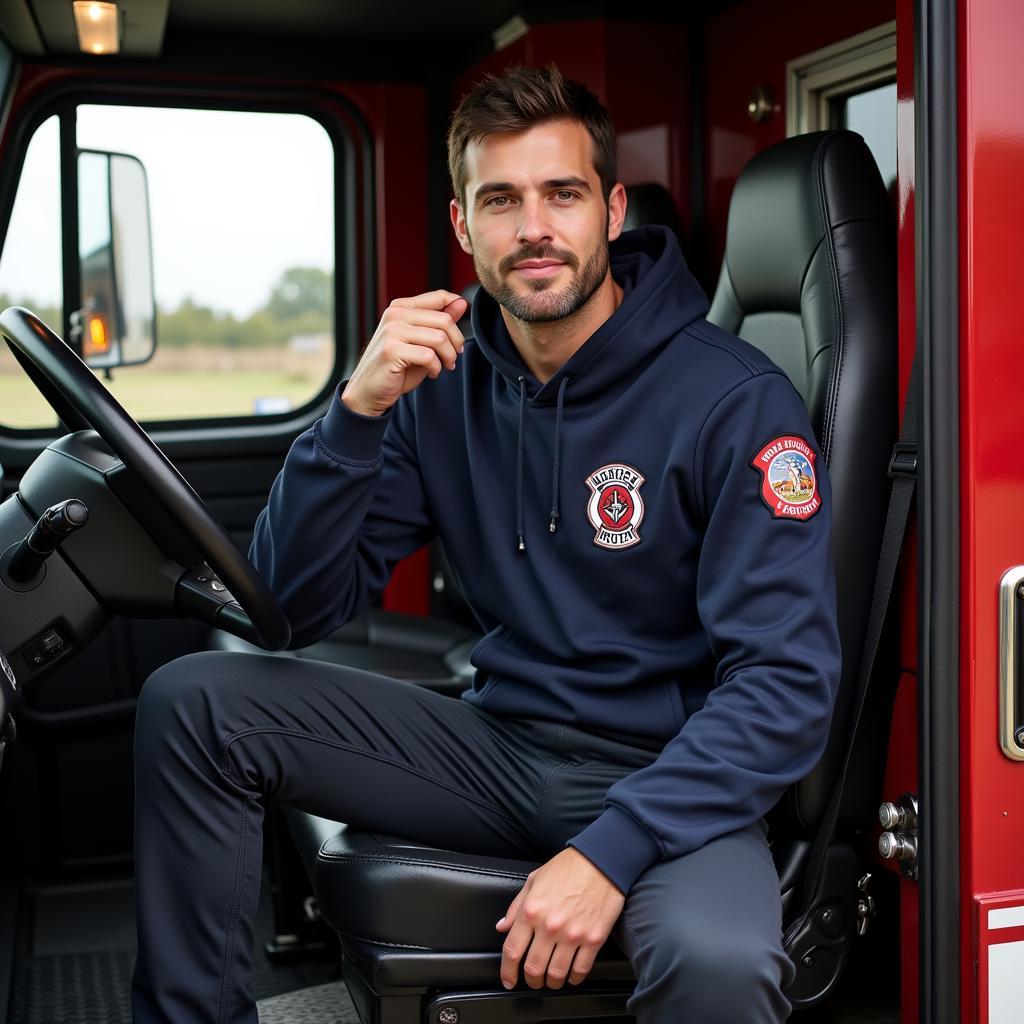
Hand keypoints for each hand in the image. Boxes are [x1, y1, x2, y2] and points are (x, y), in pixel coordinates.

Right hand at [341, 290, 467, 416]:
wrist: (369, 390)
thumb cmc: (396, 367)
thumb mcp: (422, 341)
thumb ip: (439, 322)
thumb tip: (461, 303)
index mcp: (401, 307)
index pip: (439, 297)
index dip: (457, 311)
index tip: (458, 333)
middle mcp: (395, 315)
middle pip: (444, 320)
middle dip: (456, 342)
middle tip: (455, 356)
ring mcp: (392, 331)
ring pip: (439, 338)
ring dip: (449, 356)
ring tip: (445, 366)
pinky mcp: (392, 351)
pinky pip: (429, 356)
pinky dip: (436, 368)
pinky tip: (432, 373)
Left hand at [496, 847, 624, 990]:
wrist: (601, 861)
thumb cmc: (568, 868)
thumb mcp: (534, 880)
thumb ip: (516, 906)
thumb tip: (503, 927)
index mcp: (532, 911)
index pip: (512, 951)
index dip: (507, 971)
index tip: (508, 979)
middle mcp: (550, 926)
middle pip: (533, 968)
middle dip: (530, 980)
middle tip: (532, 981)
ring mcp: (573, 935)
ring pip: (556, 974)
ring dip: (551, 983)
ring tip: (551, 980)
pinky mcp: (593, 939)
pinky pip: (581, 970)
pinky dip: (574, 979)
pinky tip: (571, 976)